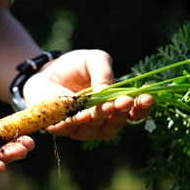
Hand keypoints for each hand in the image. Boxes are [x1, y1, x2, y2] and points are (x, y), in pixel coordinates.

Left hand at [22, 49, 153, 139]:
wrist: (43, 71)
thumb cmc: (73, 67)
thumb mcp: (92, 60)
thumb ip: (103, 72)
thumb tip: (106, 91)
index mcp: (115, 105)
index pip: (133, 113)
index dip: (142, 108)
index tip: (146, 98)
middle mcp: (101, 121)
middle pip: (116, 124)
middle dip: (120, 113)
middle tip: (123, 102)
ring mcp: (82, 127)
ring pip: (95, 129)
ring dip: (99, 118)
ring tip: (101, 108)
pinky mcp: (60, 128)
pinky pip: (70, 129)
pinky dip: (76, 123)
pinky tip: (80, 115)